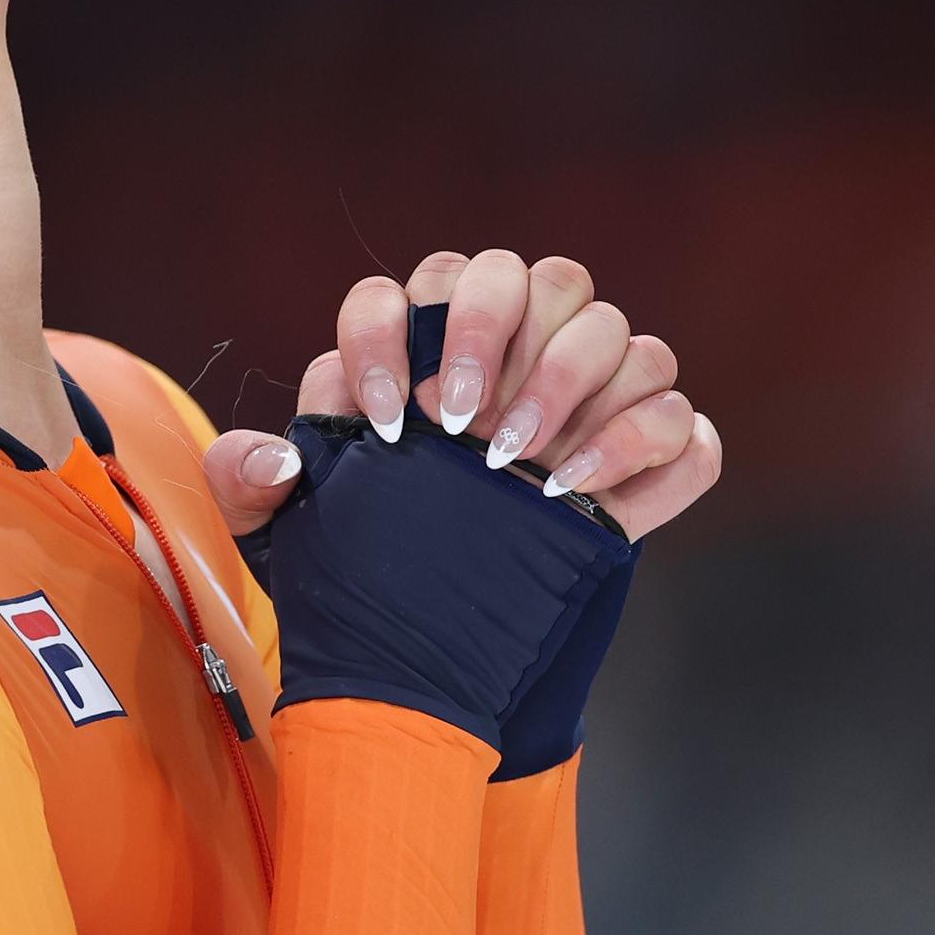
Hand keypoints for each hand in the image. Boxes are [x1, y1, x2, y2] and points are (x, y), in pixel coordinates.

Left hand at [205, 250, 725, 541]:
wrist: (430, 657)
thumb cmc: (361, 566)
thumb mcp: (287, 534)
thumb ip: (252, 481)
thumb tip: (280, 450)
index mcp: (430, 346)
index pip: (418, 286)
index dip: (395, 333)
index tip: (387, 417)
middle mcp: (521, 354)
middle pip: (534, 277)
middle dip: (495, 335)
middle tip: (461, 423)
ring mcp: (594, 405)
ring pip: (618, 332)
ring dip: (570, 384)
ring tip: (520, 466)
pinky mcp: (647, 465)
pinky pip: (683, 426)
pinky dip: (642, 448)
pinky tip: (579, 498)